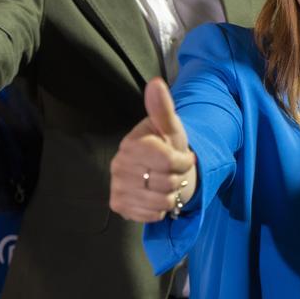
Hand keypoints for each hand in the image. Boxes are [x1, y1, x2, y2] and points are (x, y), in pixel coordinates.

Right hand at [109, 78, 197, 222]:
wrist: (160, 171)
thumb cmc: (167, 145)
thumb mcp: (170, 126)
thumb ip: (162, 107)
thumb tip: (156, 83)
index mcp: (132, 144)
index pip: (168, 161)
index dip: (182, 161)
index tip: (181, 157)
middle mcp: (119, 165)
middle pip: (166, 182)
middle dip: (176, 179)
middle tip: (171, 172)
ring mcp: (117, 186)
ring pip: (161, 201)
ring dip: (170, 195)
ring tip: (164, 184)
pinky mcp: (118, 205)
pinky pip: (151, 215)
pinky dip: (159, 209)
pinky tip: (154, 196)